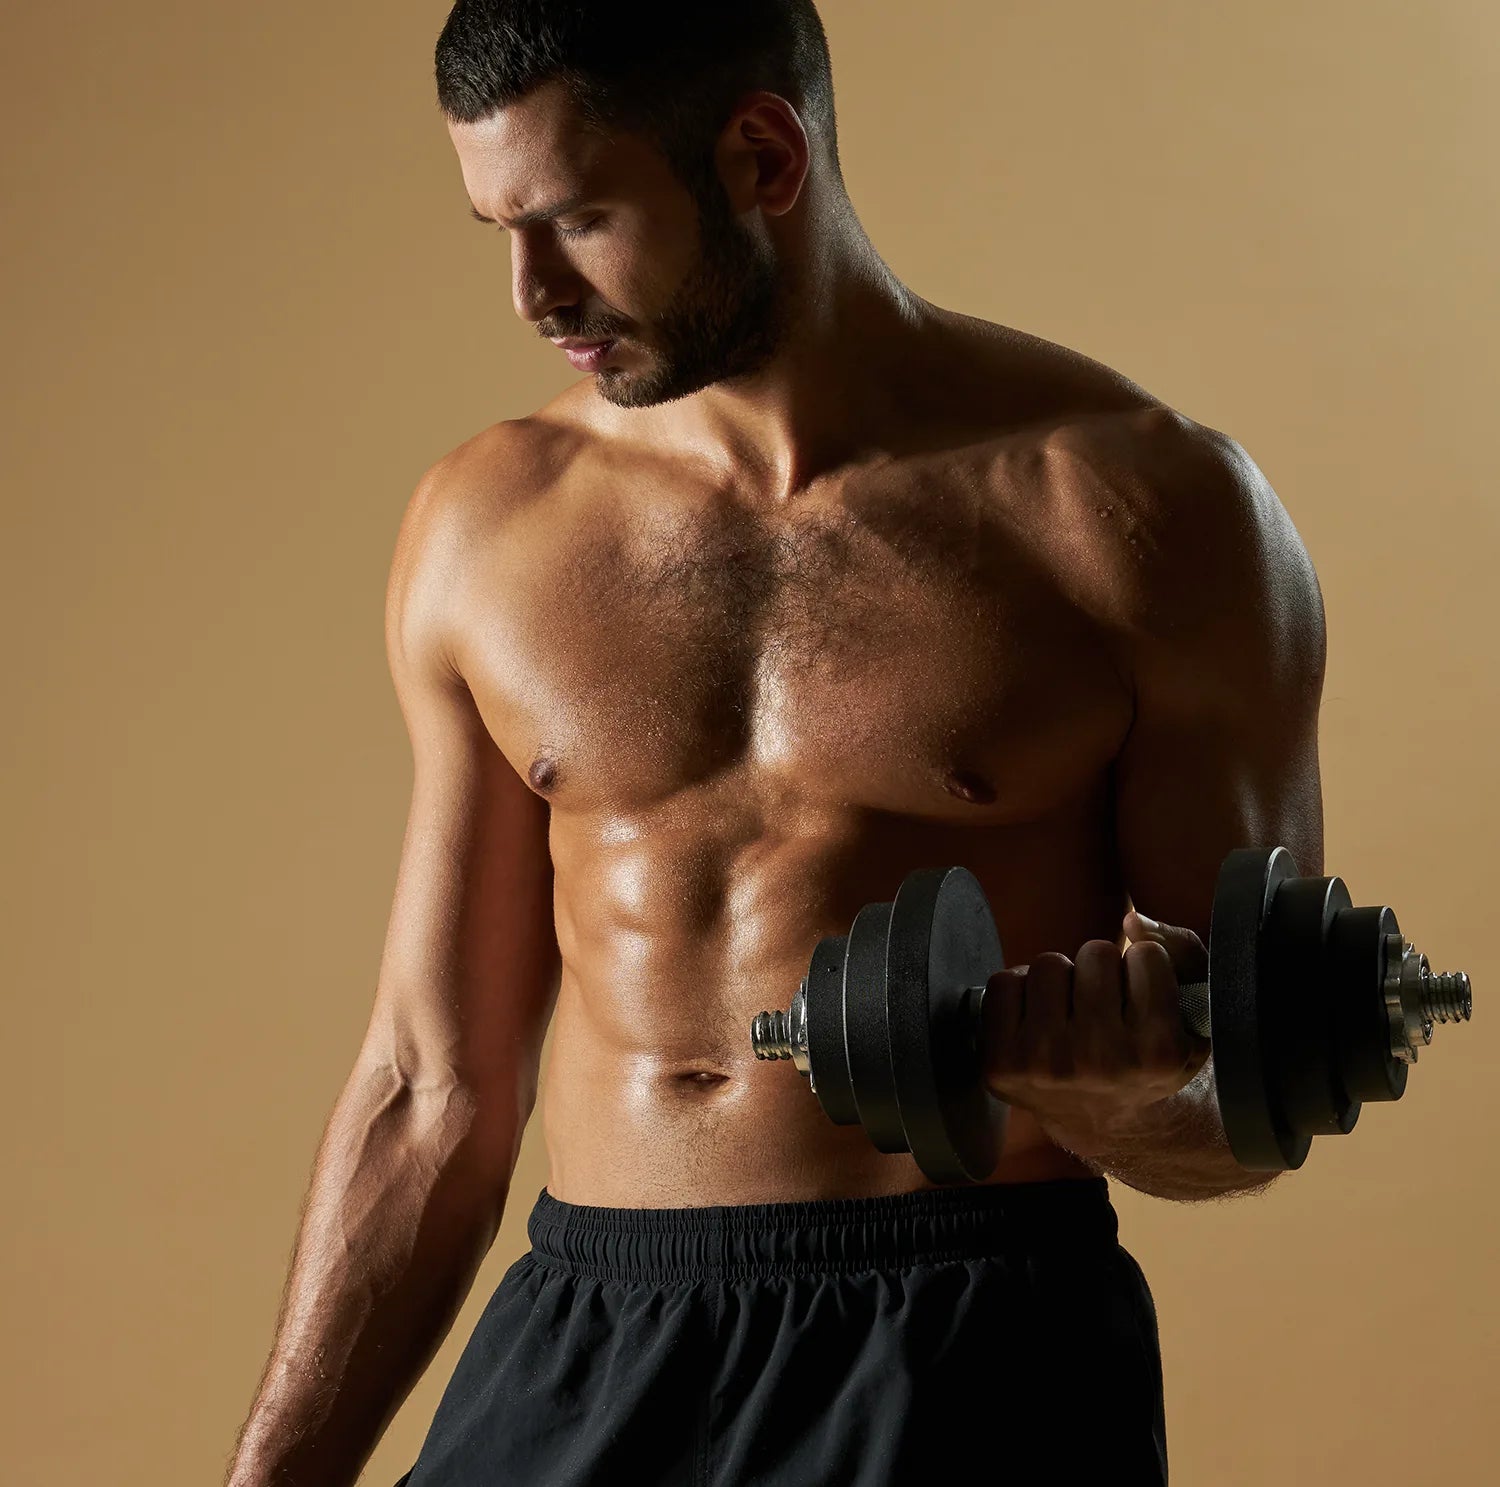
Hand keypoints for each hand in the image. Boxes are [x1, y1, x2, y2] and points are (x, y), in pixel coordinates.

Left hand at [978, 910, 1211, 1143]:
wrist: (1103, 1119)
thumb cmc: (1147, 1049)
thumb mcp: (1191, 1010)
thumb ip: (1180, 951)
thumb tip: (1131, 921)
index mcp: (1159, 1053)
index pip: (1148, 955)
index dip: (1144, 966)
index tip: (1143, 995)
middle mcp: (1102, 1063)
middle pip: (1096, 953)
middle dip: (1100, 969)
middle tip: (1104, 1003)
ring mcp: (1047, 1066)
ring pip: (1048, 964)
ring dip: (1060, 978)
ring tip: (1071, 1011)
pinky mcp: (1002, 1066)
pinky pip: (1002, 983)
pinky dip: (1019, 990)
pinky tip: (1038, 1019)